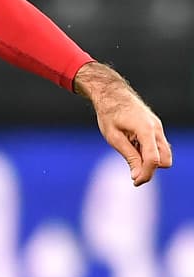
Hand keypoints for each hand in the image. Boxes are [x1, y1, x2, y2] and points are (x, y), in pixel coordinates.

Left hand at [74, 62, 172, 185]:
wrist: (112, 94)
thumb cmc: (109, 114)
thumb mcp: (114, 137)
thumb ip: (129, 156)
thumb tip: (137, 176)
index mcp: (146, 130)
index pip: (153, 159)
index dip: (146, 174)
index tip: (134, 182)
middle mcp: (157, 129)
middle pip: (165, 160)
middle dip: (151, 168)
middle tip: (131, 168)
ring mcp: (158, 128)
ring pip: (163, 154)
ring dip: (149, 160)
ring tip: (129, 151)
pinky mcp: (156, 129)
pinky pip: (157, 147)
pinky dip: (147, 152)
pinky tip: (132, 145)